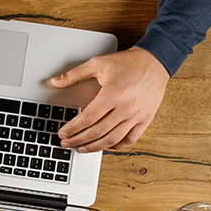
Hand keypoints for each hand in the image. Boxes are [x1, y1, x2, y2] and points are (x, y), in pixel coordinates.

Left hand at [52, 46, 169, 152]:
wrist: (156, 61)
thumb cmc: (129, 62)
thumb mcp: (99, 63)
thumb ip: (75, 74)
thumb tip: (55, 81)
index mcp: (113, 94)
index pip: (88, 118)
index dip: (72, 128)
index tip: (63, 133)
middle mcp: (126, 107)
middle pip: (97, 132)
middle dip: (78, 140)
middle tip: (66, 143)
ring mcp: (137, 115)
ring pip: (112, 139)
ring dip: (94, 147)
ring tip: (81, 148)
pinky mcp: (146, 119)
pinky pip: (130, 139)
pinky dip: (116, 145)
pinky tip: (105, 146)